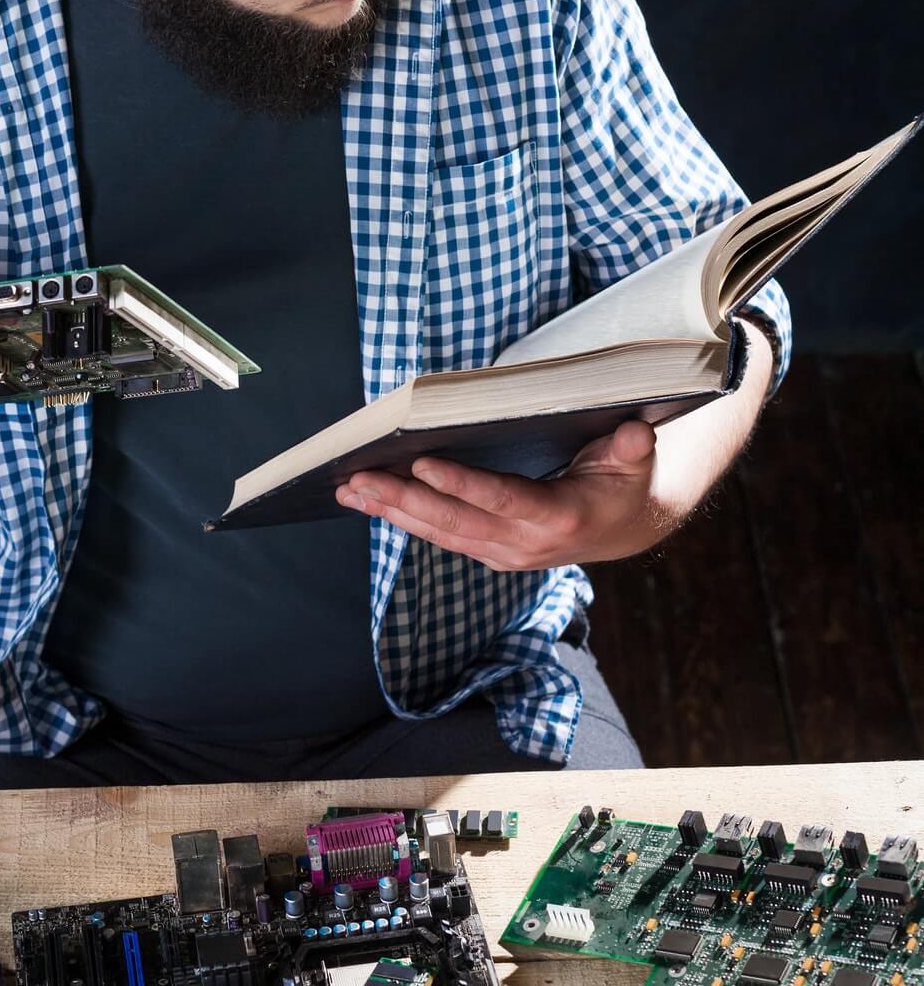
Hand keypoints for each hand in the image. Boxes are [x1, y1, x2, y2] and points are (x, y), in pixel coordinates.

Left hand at [335, 418, 666, 569]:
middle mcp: (526, 544)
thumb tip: (634, 432)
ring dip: (391, 512)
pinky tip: (371, 502)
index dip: (460, 484)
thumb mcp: (636, 459)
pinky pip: (441, 537)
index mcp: (559, 518)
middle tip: (358, 477)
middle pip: (455, 522)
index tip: (420, 465)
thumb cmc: (626, 480)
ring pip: (440, 534)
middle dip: (403, 499)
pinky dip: (404, 519)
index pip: (501, 500)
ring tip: (349, 490)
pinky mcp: (490, 551)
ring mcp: (504, 553)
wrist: (626, 527)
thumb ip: (632, 447)